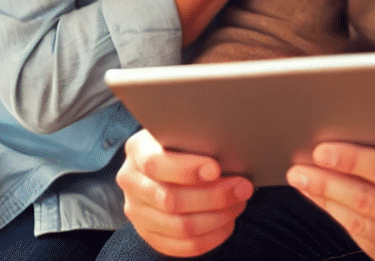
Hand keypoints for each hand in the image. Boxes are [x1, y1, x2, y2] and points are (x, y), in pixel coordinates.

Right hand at [117, 130, 253, 257]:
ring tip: (239, 203)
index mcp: (138, 149)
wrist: (169, 155)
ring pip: (178, 226)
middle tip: (243, 187)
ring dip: (216, 218)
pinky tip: (227, 223)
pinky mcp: (148, 233)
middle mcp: (132, 181)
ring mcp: (137, 211)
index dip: (187, 170)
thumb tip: (231, 152)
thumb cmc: (185, 138)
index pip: (156, 164)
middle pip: (171, 199)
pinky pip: (179, 246)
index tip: (216, 169)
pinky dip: (209, 238)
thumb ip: (197, 138)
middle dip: (214, 196)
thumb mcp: (185, 129)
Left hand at [287, 143, 374, 260]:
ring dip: (327, 200)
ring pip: (361, 224)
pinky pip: (364, 242)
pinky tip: (325, 201)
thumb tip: (354, 131)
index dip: (354, 160)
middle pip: (369, 201)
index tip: (322, 149)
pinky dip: (340, 218)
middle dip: (328, 182)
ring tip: (304, 180)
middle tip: (300, 166)